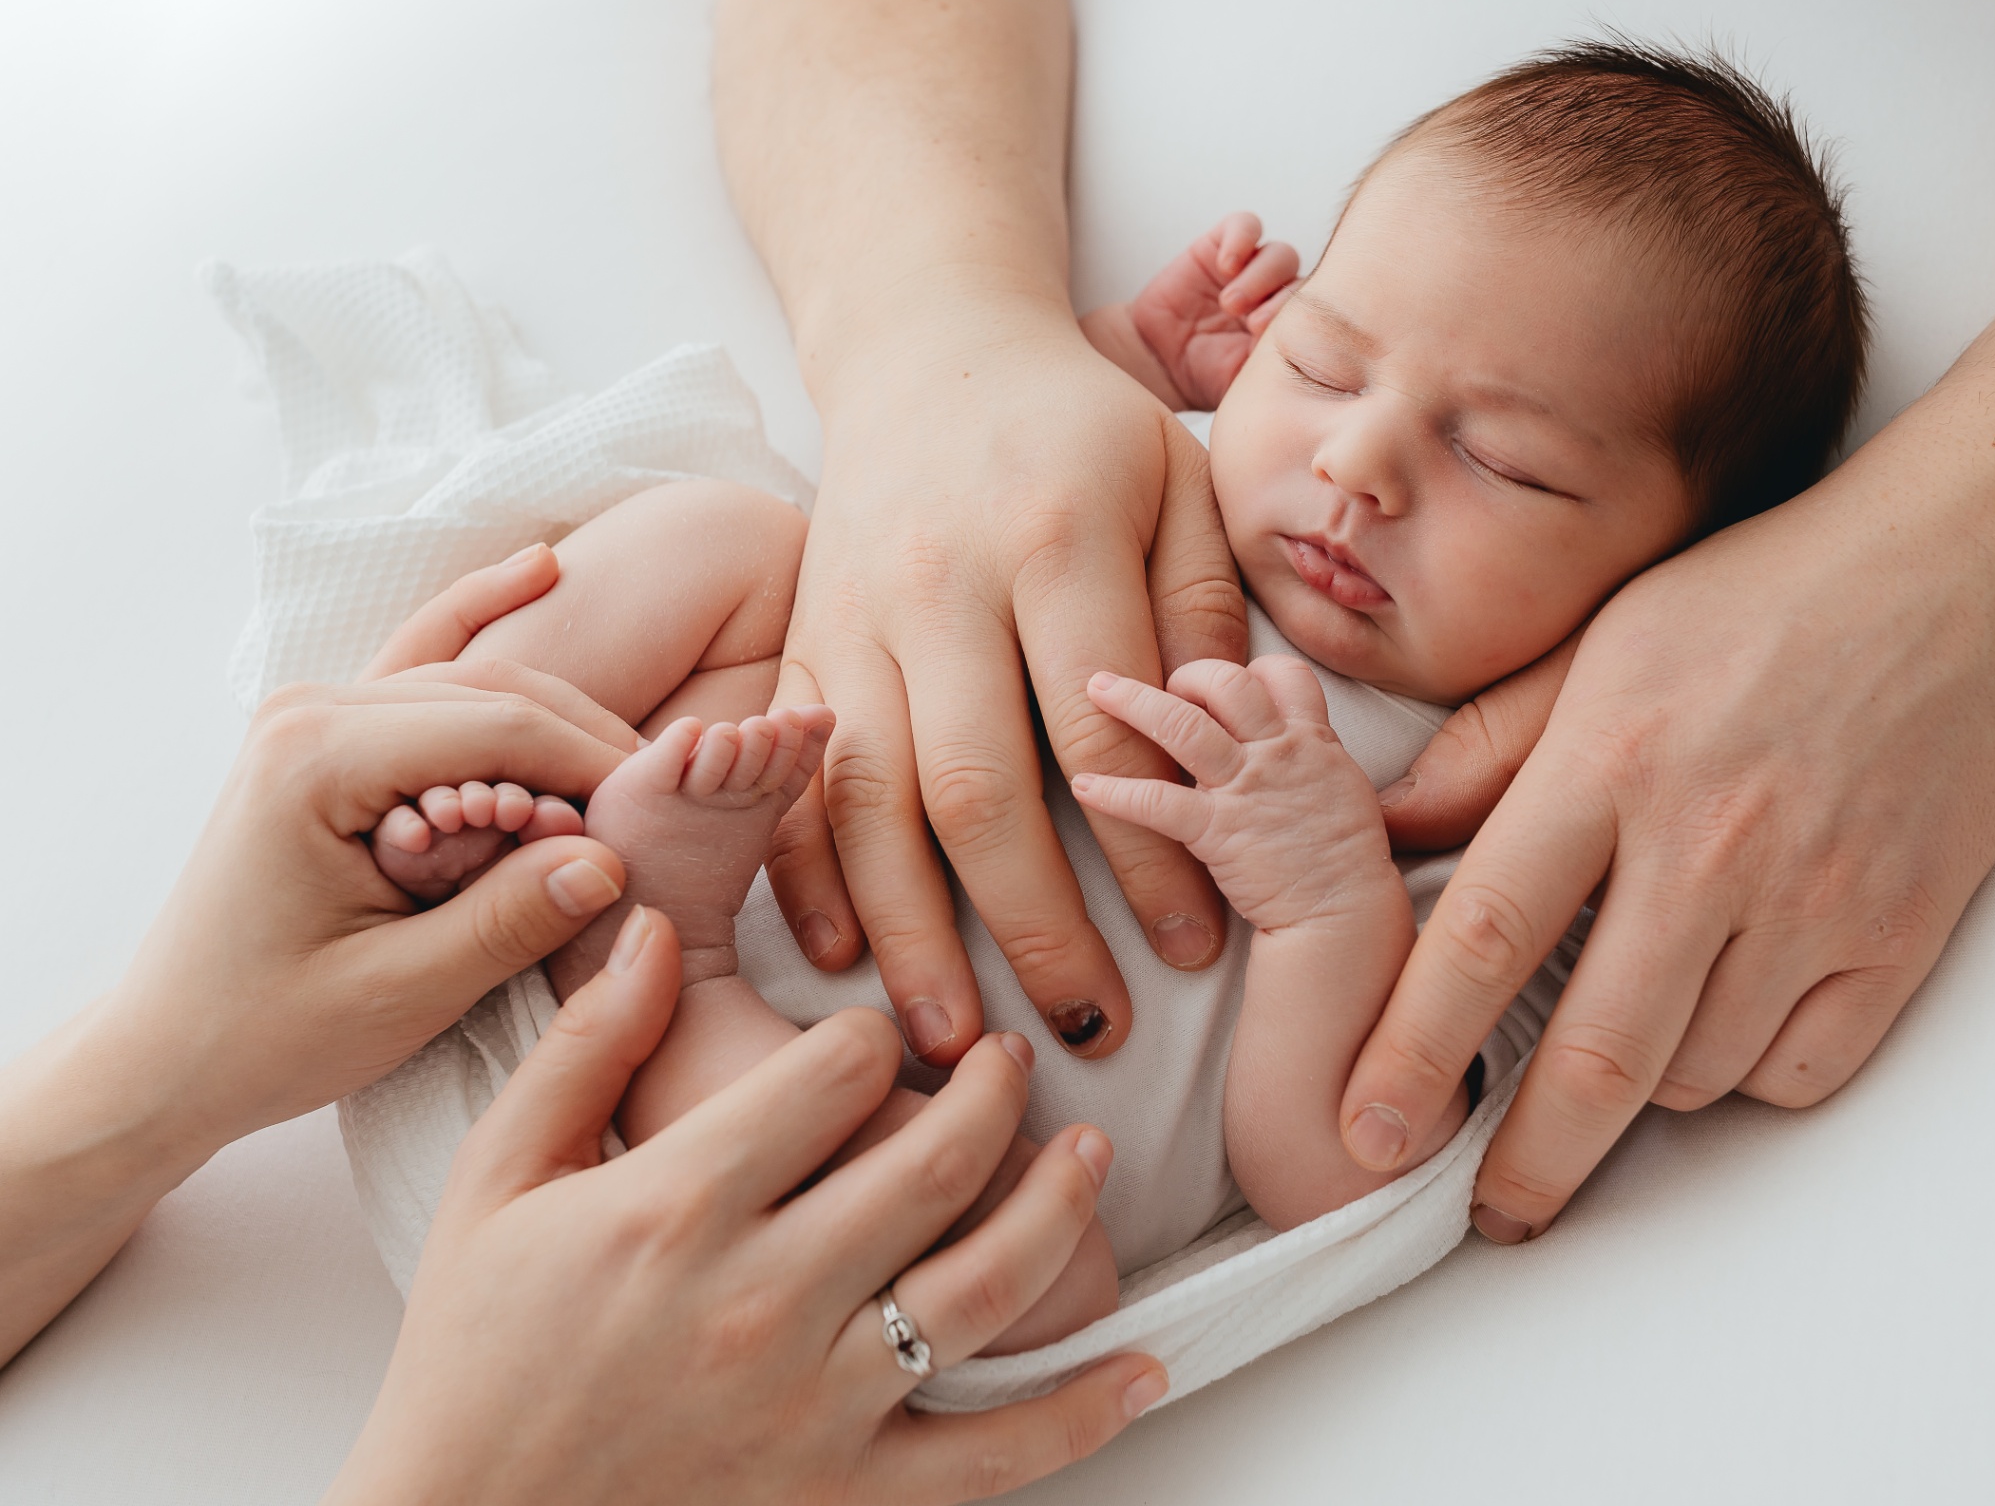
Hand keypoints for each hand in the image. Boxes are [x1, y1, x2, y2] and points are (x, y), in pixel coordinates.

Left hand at [0, 648, 636, 1360]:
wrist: (165, 1056)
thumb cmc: (265, 1036)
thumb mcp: (399, 996)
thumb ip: (508, 920)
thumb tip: (614, 860)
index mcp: (314, 758)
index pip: (501, 727)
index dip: (598, 768)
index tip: (666, 823)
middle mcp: (308, 710)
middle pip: (497, 691)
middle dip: (591, 748)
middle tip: (666, 809)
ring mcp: (313, 713)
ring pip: (476, 680)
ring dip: (559, 722)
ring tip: (637, 773)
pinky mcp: (326, 735)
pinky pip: (425, 664)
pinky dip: (481, 616)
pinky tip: (540, 571)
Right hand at [332, 907, 1164, 1504]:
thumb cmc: (475, 1352)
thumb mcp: (497, 1180)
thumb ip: (583, 1047)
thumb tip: (650, 924)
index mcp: (676, 1206)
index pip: (831, 1074)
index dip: (868, 1035)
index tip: (875, 1036)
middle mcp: (761, 1298)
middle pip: (933, 1161)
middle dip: (991, 1092)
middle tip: (1008, 1062)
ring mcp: (815, 1402)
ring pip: (987, 1282)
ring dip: (1059, 1205)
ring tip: (1088, 1154)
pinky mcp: (845, 1491)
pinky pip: (992, 1454)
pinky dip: (1082, 1411)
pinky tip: (1142, 1361)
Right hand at [765, 319, 1246, 1062]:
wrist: (931, 348)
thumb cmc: (1079, 430)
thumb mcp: (1178, 484)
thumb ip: (1205, 612)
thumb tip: (1221, 751)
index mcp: (1054, 543)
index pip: (1104, 736)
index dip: (1152, 853)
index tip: (1195, 942)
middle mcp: (939, 588)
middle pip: (975, 790)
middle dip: (1034, 926)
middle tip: (1090, 1027)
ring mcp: (852, 619)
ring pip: (867, 799)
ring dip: (909, 933)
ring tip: (951, 1039)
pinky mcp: (798, 642)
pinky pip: (790, 774)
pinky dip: (806, 872)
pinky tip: (844, 954)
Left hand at [1072, 657, 1390, 931]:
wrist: (1344, 913)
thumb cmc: (1344, 860)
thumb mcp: (1342, 788)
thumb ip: (1307, 757)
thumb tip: (1281, 741)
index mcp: (1310, 739)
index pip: (1282, 672)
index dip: (1249, 668)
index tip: (1224, 681)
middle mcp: (1277, 751)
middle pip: (1226, 681)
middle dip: (1185, 673)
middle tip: (1160, 684)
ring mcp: (1245, 788)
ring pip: (1183, 725)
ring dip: (1133, 702)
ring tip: (1096, 690)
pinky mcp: (1218, 831)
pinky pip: (1157, 802)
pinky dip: (1115, 791)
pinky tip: (1084, 785)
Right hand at [1123, 213, 1298, 410]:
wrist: (1156, 363)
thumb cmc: (1203, 378)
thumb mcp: (1246, 386)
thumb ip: (1276, 371)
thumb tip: (1304, 369)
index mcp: (1288, 329)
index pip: (1315, 312)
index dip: (1299, 320)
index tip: (1266, 339)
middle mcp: (1274, 296)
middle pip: (1301, 281)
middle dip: (1277, 301)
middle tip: (1251, 324)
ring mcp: (1249, 270)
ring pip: (1279, 254)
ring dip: (1259, 277)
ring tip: (1230, 303)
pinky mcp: (1220, 247)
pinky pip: (1245, 226)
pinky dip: (1240, 239)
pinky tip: (1225, 264)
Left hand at [1338, 470, 1994, 1238]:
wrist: (1960, 574)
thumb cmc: (1759, 601)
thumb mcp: (1596, 642)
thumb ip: (1487, 750)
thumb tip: (1386, 834)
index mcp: (1610, 761)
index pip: (1488, 934)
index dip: (1416, 1046)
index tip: (1368, 1125)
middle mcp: (1709, 841)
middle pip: (1599, 1053)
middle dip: (1528, 1159)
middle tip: (1485, 1214)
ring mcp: (1814, 895)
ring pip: (1697, 1071)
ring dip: (1641, 1090)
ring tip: (1622, 1044)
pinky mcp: (1900, 931)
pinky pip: (1802, 1066)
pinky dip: (1751, 1073)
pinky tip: (1727, 1021)